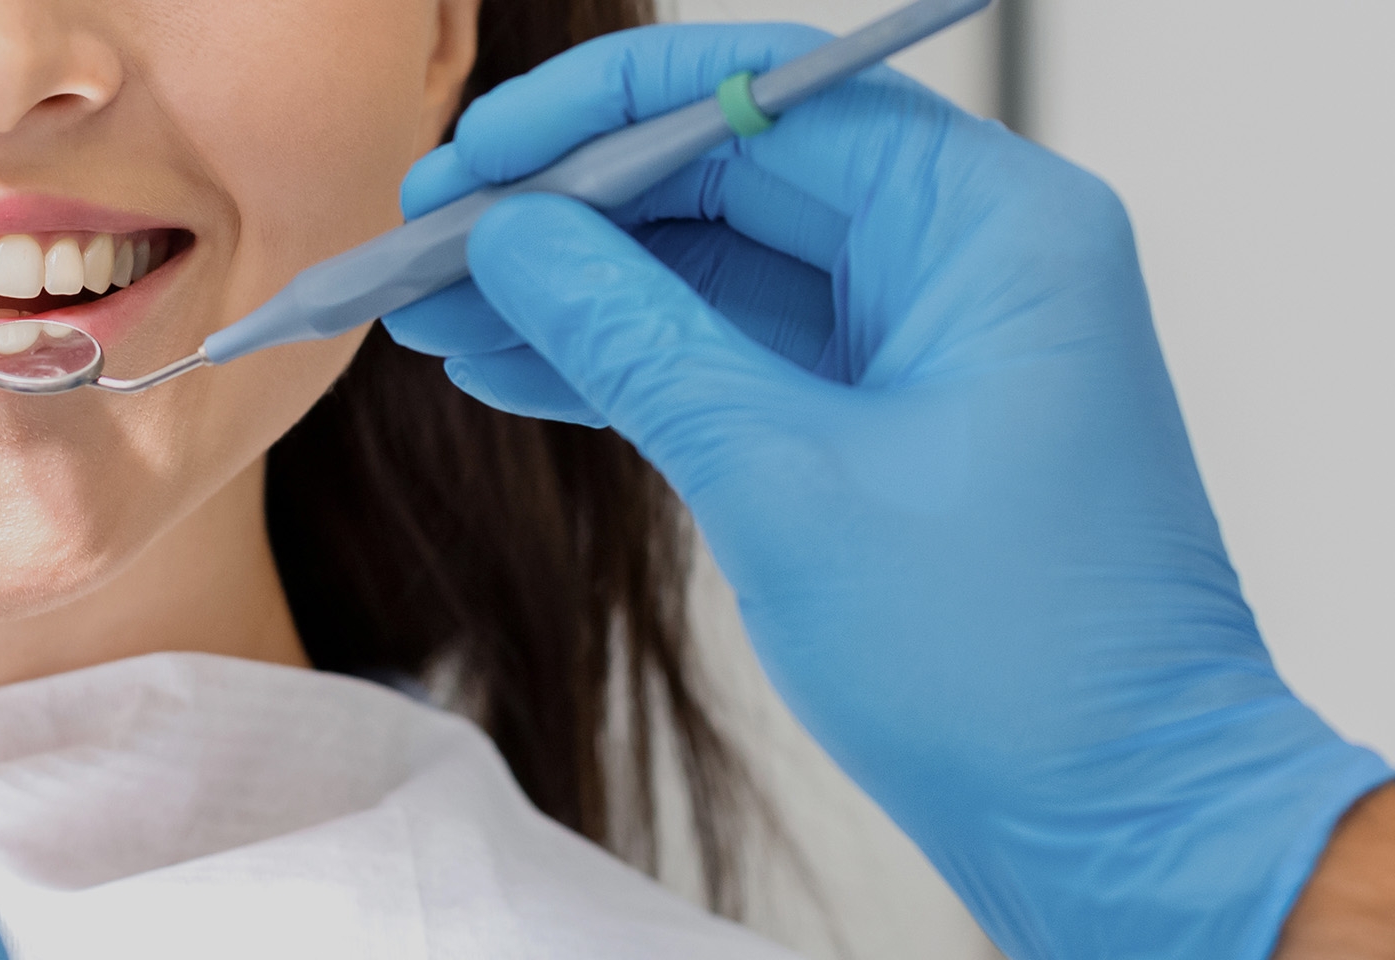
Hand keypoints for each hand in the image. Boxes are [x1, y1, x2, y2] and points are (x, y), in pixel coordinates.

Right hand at [384, 23, 1391, 959]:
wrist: (1108, 819)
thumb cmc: (1006, 664)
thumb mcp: (782, 481)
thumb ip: (635, 338)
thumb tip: (513, 241)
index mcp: (987, 225)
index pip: (762, 102)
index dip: (594, 119)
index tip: (472, 161)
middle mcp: (964, 254)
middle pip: (730, 176)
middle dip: (567, 213)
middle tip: (426, 241)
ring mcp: (923, 335)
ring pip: (719, 268)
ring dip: (579, 293)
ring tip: (438, 312)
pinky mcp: (885, 414)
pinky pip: (737, 351)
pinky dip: (631, 361)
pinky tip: (515, 366)